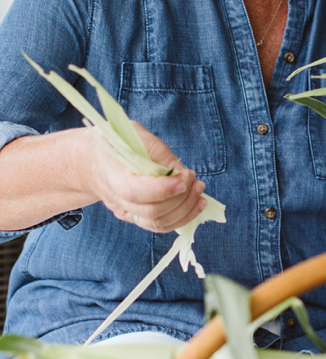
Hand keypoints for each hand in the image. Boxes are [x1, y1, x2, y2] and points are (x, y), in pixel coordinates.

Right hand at [83, 123, 206, 231]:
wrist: (92, 161)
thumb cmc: (115, 144)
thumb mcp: (133, 134)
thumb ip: (156, 150)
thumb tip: (178, 169)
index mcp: (113, 178)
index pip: (136, 193)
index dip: (163, 189)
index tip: (184, 176)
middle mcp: (118, 201)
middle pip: (153, 211)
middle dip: (181, 197)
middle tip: (193, 177)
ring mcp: (128, 213)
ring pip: (159, 223)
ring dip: (186, 208)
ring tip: (199, 188)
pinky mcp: (138, 218)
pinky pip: (161, 225)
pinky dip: (183, 217)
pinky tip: (198, 203)